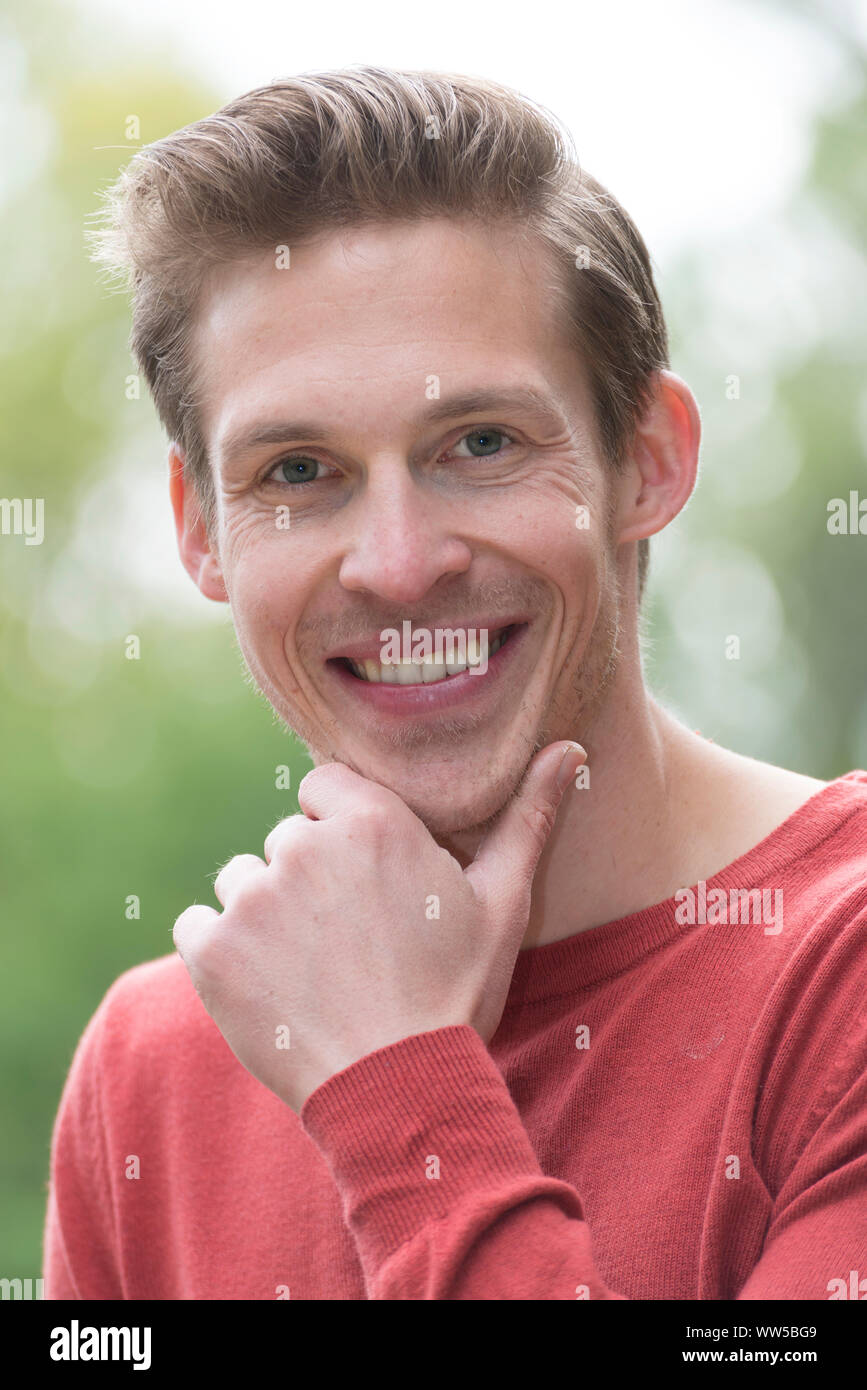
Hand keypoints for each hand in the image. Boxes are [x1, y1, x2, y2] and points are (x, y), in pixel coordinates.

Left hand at [173, 741, 585, 1111]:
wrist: (398, 1090)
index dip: (341, 830)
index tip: (365, 882)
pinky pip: (197, 923)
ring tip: (311, 969)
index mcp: (372, 822)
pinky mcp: (210, 948)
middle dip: (307, 878)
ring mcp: (252, 897)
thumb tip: (572, 749)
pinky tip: (267, 986)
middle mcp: (304, 846)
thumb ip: (529, 816)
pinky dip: (220, 951)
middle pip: (286, 839)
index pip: (322, 787)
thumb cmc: (456, 993)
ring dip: (263, 914)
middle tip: (347, 940)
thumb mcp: (504, 903)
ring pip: (242, 881)